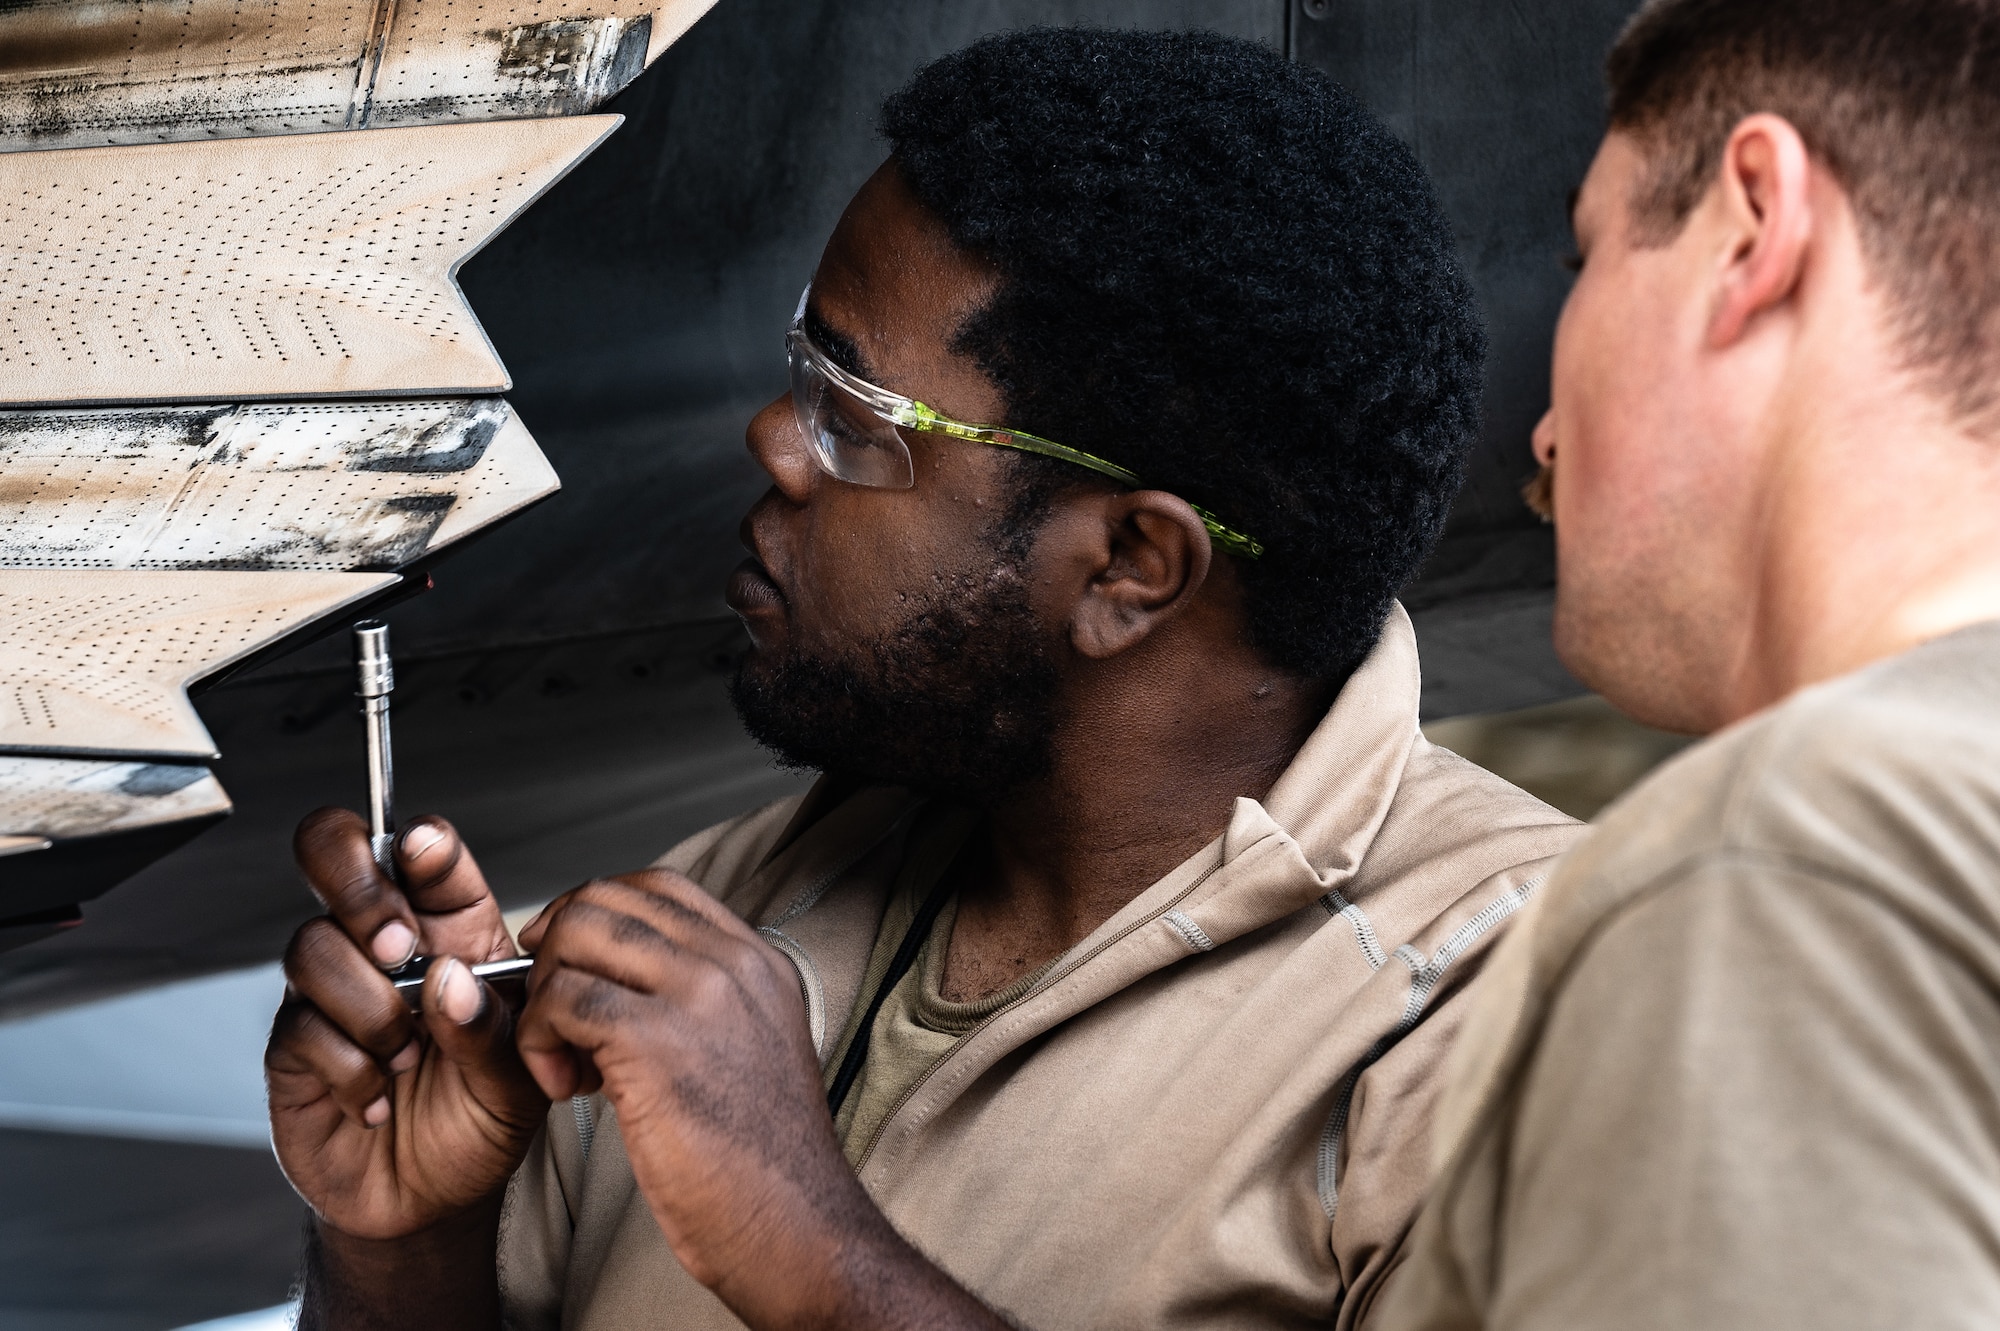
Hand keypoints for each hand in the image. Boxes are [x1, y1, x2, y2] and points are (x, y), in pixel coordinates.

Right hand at [267, 809, 548, 1241]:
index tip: (427, 853)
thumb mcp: (519, 1070)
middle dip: (361, 891)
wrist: (437, 1193)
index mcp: (451, 927)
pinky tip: (380, 1096)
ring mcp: (333, 988)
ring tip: (407, 1056)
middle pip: (334, 856)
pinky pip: (300, 1025)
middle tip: (402, 949)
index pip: (422, 850)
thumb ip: (492, 1023)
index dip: (419, 839)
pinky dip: (350, 1068)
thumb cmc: (481, 1112)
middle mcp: (384, 946)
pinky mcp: (294, 1043)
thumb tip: (449, 979)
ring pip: (313, 946)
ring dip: (369, 1007)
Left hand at [514, 869, 881, 1321]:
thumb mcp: (751, 1053)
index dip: (595, 912)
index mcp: (757, 962)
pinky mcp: (658, 1042)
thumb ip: (703, 1005)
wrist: (798, 1229)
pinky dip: (539, 1041)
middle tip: (549, 1014)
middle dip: (554, 951)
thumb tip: (618, 988)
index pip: (659, 887)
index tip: (568, 963)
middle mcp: (733, 964)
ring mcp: (699, 995)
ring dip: (542, 997)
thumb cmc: (763, 1165)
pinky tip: (563, 1087)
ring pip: (577, 938)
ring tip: (560, 1061)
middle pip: (606, 899)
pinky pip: (563, 1001)